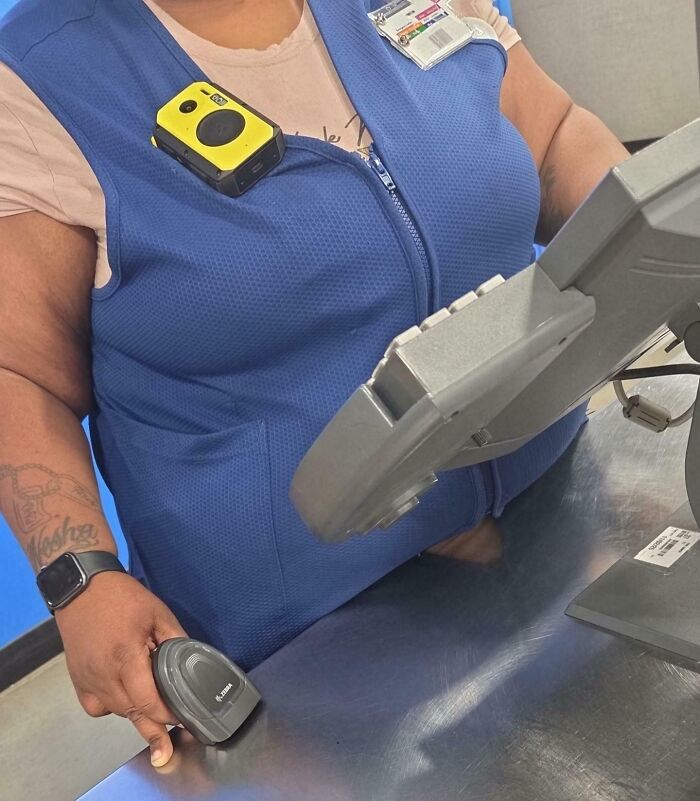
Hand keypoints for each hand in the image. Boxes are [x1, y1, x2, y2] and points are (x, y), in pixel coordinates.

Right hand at [55, 570, 186, 766]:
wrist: (83, 589)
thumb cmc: (124, 598)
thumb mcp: (159, 614)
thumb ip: (177, 641)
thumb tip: (193, 664)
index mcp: (126, 658)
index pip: (148, 702)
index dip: (167, 716)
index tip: (183, 719)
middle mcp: (103, 675)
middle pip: (133, 713)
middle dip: (155, 722)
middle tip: (173, 729)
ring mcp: (87, 681)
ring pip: (117, 712)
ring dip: (136, 712)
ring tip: (153, 706)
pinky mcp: (78, 681)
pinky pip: (97, 708)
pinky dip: (113, 707)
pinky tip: (125, 695)